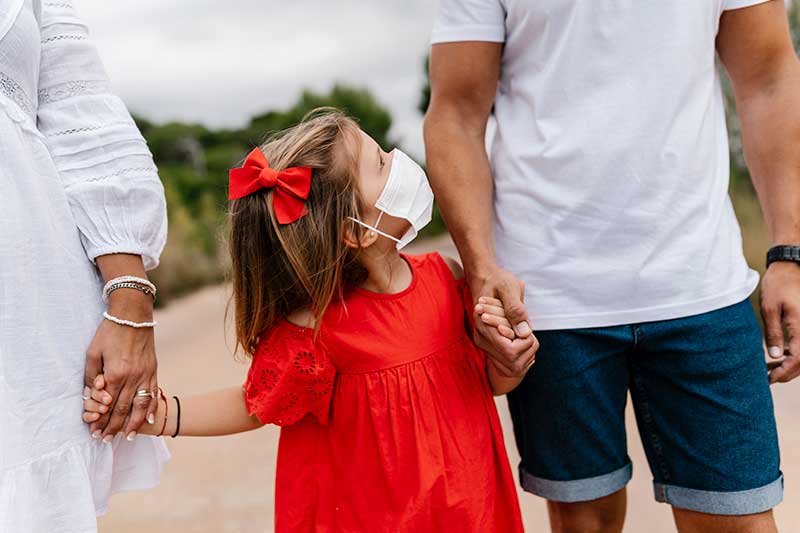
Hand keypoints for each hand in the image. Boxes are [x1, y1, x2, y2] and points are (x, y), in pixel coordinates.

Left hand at [85, 290, 157, 440]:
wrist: (133, 315)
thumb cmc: (109, 332)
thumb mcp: (93, 352)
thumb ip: (92, 376)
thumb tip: (92, 395)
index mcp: (114, 374)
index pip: (107, 405)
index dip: (100, 421)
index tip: (95, 432)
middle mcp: (132, 377)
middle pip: (123, 409)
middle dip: (113, 427)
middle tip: (106, 440)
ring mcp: (145, 374)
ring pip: (141, 406)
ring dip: (134, 424)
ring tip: (127, 437)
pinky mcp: (153, 370)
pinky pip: (153, 393)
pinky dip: (152, 408)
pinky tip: (151, 420)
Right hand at [468, 267, 538, 376]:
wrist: (484, 279)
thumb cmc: (498, 281)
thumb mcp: (509, 288)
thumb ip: (516, 309)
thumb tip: (524, 333)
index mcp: (484, 327)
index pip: (510, 352)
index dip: (525, 343)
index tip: (527, 326)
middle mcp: (481, 340)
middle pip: (513, 364)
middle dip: (528, 350)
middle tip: (529, 330)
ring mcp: (484, 345)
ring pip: (513, 367)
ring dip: (526, 354)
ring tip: (525, 333)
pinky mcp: (490, 347)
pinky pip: (510, 364)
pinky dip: (522, 355)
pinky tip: (522, 338)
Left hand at [761, 261, 799, 382]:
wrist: (791, 268)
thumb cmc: (778, 286)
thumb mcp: (769, 308)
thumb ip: (773, 333)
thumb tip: (774, 356)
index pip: (798, 359)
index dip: (784, 372)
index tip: (769, 379)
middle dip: (788, 373)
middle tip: (769, 378)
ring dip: (792, 365)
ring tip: (772, 369)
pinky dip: (796, 354)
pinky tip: (781, 355)